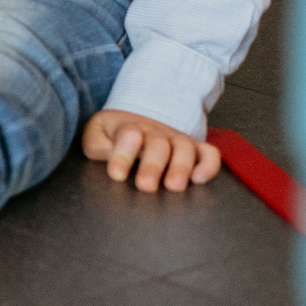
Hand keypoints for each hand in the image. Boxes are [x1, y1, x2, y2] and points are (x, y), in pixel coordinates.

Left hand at [81, 110, 222, 192]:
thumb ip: (96, 142)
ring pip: (185, 147)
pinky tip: (199, 180)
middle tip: (146, 186)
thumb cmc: (114, 134)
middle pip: (158, 144)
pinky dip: (208, 165)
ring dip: (181, 167)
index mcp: (130, 128)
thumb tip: (107, 152)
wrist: (137, 119)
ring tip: (174, 186)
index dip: (122, 155)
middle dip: (153, 165)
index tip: (116, 175)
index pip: (129, 135)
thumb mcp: (97, 133)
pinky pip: (209, 154)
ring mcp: (177, 140)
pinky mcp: (196, 150)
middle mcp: (156, 133)